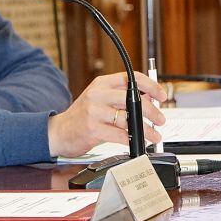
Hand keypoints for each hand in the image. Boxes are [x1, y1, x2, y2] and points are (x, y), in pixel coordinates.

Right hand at [46, 72, 166, 157]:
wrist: (59, 132)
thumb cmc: (82, 116)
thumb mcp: (99, 99)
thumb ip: (120, 97)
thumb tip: (149, 100)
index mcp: (101, 83)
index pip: (131, 78)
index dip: (150, 86)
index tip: (161, 96)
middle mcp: (97, 94)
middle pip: (133, 99)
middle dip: (152, 111)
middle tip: (160, 119)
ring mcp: (93, 111)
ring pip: (128, 118)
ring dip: (146, 129)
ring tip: (153, 135)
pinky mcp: (92, 128)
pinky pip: (119, 134)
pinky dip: (132, 139)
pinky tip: (137, 142)